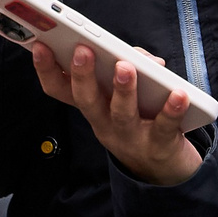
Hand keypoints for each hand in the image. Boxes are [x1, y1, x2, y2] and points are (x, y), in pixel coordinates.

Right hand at [29, 42, 202, 186]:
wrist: (163, 171)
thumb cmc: (139, 122)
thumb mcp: (124, 99)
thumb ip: (132, 68)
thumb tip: (142, 57)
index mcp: (92, 108)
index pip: (60, 90)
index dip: (46, 69)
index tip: (39, 45)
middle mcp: (104, 124)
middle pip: (86, 101)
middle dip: (82, 74)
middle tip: (81, 50)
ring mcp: (130, 138)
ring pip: (121, 114)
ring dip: (122, 90)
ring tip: (125, 67)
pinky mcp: (160, 146)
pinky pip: (165, 127)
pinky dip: (172, 109)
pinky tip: (178, 93)